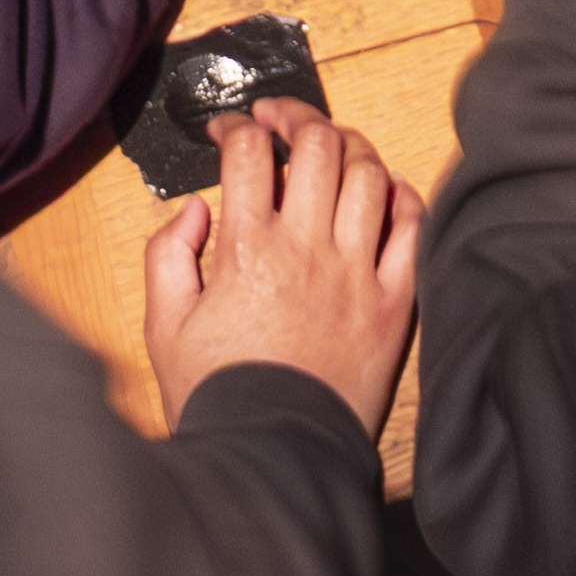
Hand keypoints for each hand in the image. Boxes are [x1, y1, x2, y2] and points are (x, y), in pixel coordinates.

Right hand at [142, 101, 421, 432]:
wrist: (275, 461)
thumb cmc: (217, 398)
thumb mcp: (163, 327)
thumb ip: (168, 256)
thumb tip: (195, 209)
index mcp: (247, 250)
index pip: (248, 152)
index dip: (235, 126)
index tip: (228, 132)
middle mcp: (307, 249)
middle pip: (317, 143)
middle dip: (295, 115)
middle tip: (279, 119)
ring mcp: (357, 273)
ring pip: (369, 174)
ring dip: (349, 147)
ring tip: (331, 149)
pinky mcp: (394, 303)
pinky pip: (412, 228)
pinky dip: (401, 197)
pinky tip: (383, 192)